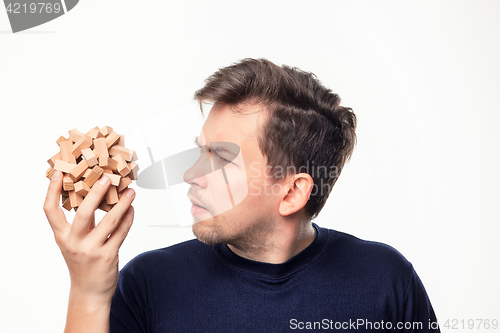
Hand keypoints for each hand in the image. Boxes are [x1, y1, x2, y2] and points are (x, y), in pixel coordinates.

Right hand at [43, 170, 134, 303]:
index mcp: (62, 236)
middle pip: (83, 212)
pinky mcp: (108, 256)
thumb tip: (95, 197)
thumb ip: (81, 223)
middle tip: (107, 177)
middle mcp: (74, 242)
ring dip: (122, 204)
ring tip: (130, 192)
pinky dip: (128, 219)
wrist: (89, 292)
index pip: (51, 211)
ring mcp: (91, 250)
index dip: (52, 190)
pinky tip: (132, 209)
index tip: (58, 173)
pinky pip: (121, 232)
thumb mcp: (74, 243)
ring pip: (109, 221)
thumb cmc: (82, 263)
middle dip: (96, 192)